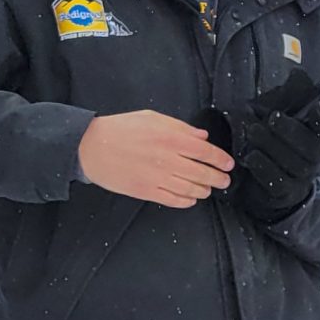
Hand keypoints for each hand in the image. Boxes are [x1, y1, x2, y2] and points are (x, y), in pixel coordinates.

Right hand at [77, 110, 232, 206]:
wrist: (91, 147)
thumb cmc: (120, 129)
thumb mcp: (151, 118)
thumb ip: (180, 127)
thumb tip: (202, 136)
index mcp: (170, 138)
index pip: (205, 151)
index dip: (221, 159)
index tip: (228, 164)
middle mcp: (168, 159)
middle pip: (203, 173)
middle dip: (218, 178)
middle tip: (224, 180)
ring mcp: (158, 178)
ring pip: (191, 189)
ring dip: (204, 190)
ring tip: (208, 189)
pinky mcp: (147, 192)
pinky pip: (174, 200)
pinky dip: (187, 201)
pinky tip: (191, 198)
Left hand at [216, 72, 319, 220]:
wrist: (276, 189)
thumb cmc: (278, 149)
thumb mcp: (284, 127)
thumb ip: (288, 107)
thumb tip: (296, 75)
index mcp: (315, 142)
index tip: (315, 106)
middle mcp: (312, 161)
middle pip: (308, 147)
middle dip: (290, 130)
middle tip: (272, 117)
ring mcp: (300, 178)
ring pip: (290, 162)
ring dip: (271, 145)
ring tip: (253, 131)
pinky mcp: (284, 192)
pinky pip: (275, 180)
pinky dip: (262, 166)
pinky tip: (250, 156)